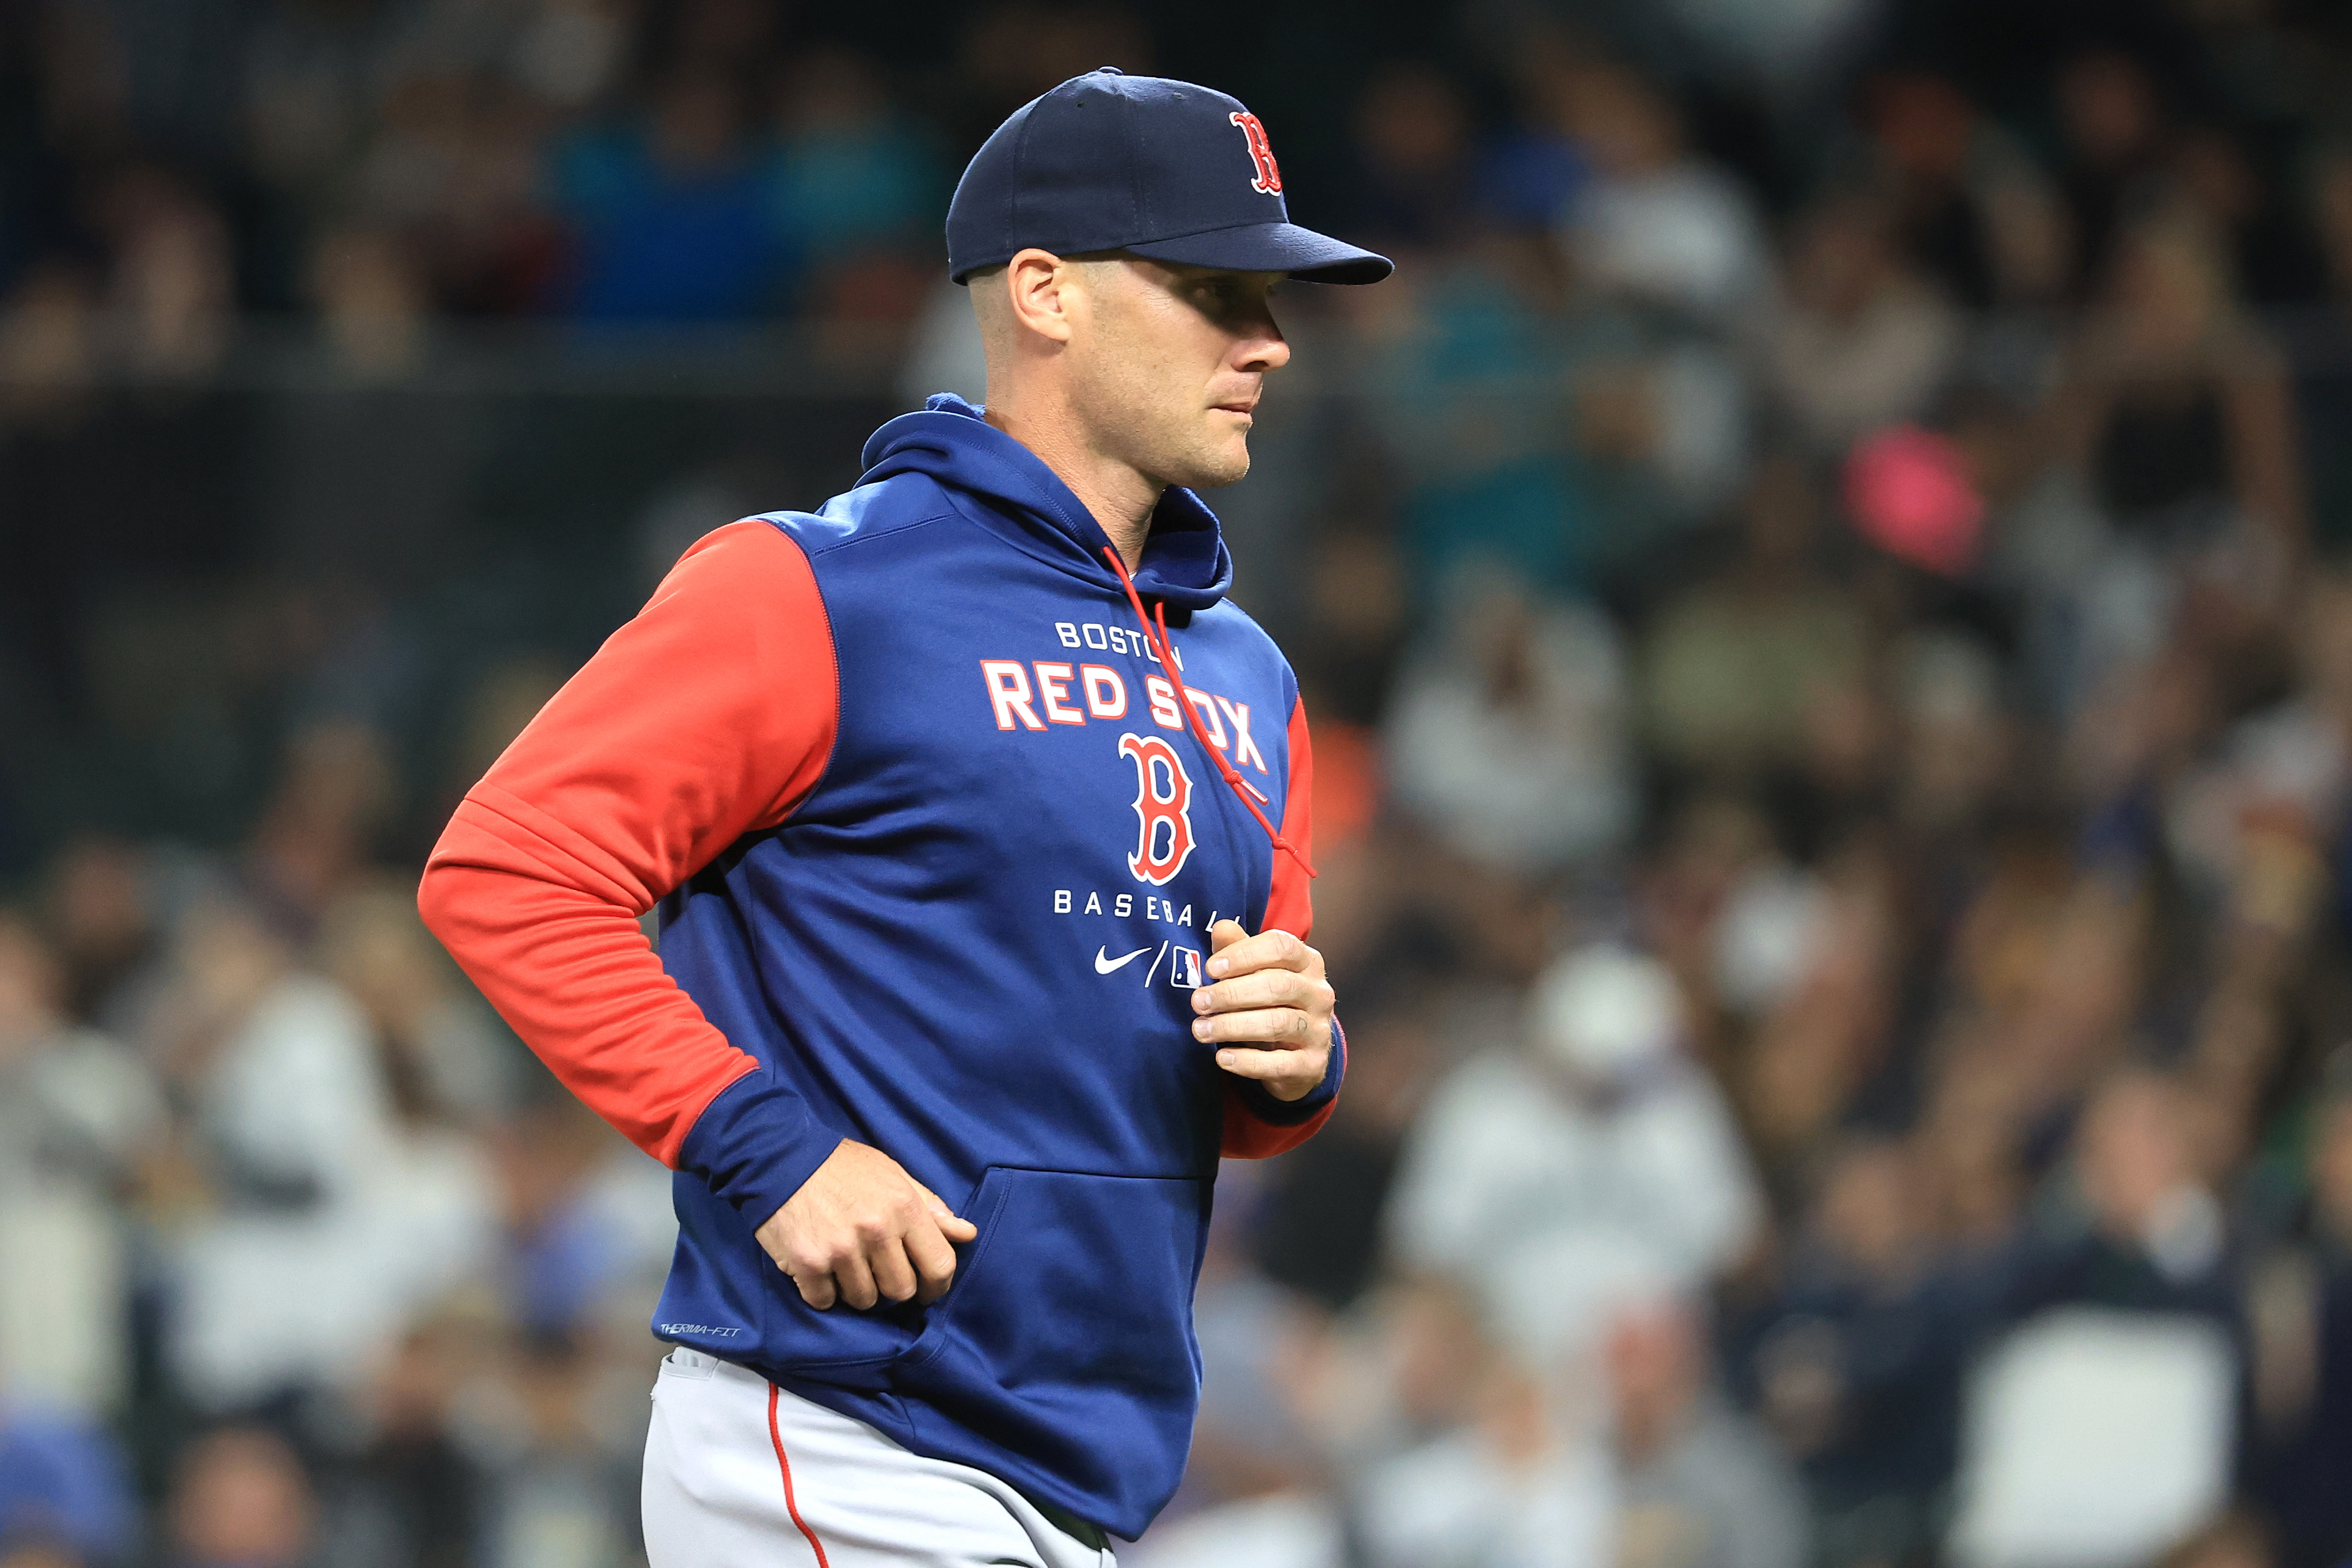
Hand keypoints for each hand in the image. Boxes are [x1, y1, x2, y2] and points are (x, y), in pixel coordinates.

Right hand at [755, 1140, 979, 1310]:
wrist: (778, 1157)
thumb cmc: (840, 1166)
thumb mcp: (892, 1174)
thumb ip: (929, 1207)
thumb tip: (966, 1233)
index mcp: (904, 1207)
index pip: (940, 1265)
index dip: (937, 1285)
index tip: (927, 1289)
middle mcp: (876, 1231)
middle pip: (900, 1290)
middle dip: (891, 1287)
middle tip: (876, 1270)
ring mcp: (841, 1250)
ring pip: (864, 1300)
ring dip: (856, 1289)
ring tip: (845, 1264)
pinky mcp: (807, 1264)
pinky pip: (826, 1301)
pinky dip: (823, 1292)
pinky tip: (819, 1268)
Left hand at [1190, 920, 1335, 1101]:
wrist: (1295, 1057)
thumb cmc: (1269, 1004)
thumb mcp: (1253, 974)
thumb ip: (1237, 950)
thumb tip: (1221, 928)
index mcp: (1307, 962)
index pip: (1281, 947)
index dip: (1245, 954)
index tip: (1211, 968)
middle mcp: (1319, 993)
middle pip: (1277, 986)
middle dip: (1231, 993)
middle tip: (1197, 1002)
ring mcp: (1319, 1030)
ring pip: (1278, 1023)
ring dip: (1233, 1026)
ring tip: (1200, 1030)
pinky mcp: (1312, 1064)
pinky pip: (1280, 1063)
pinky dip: (1248, 1061)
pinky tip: (1222, 1058)